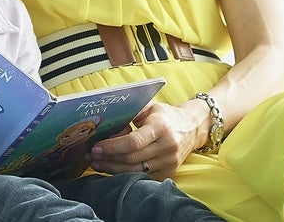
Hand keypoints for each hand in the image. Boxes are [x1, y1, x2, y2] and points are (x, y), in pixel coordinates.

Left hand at [88, 100, 205, 178]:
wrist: (192, 128)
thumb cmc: (165, 116)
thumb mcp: (150, 106)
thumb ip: (131, 111)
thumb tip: (107, 121)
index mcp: (161, 127)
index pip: (134, 142)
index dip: (113, 147)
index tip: (97, 147)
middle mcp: (167, 146)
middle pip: (132, 159)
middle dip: (108, 159)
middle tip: (91, 156)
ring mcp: (169, 162)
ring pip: (136, 171)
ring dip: (113, 169)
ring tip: (97, 163)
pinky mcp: (169, 173)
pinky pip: (143, 177)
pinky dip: (125, 175)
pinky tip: (112, 169)